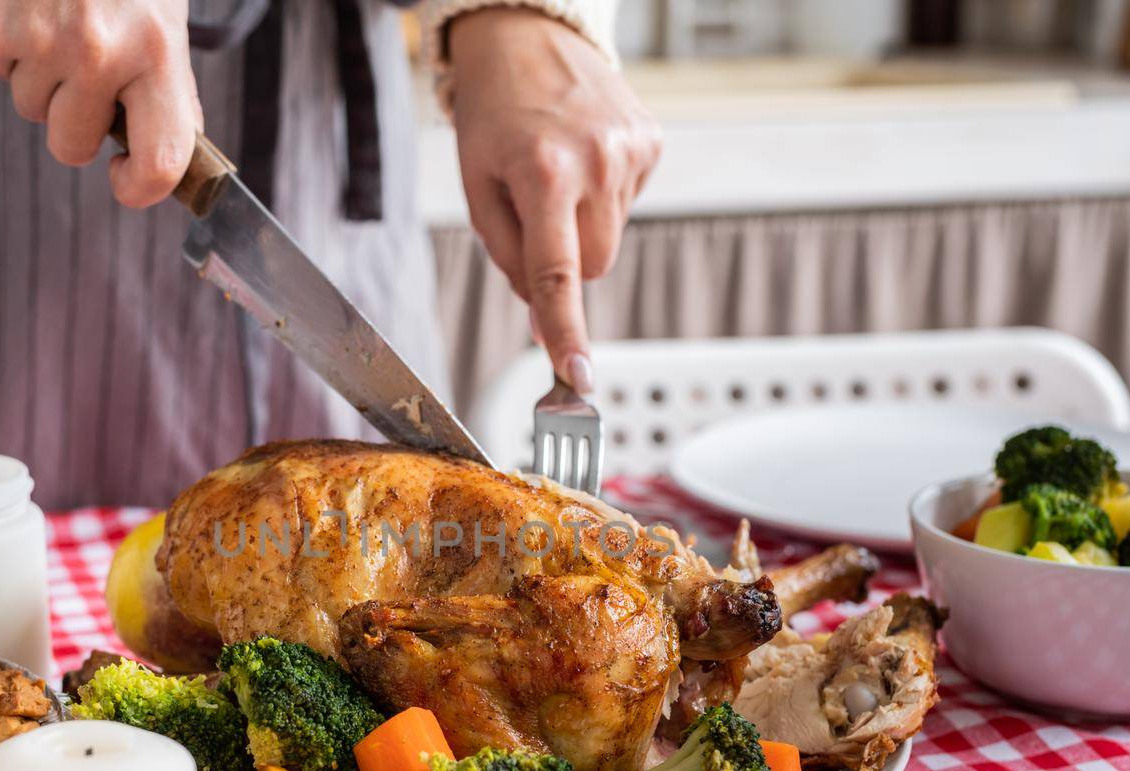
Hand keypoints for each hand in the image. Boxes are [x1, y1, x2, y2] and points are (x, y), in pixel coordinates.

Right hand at [0, 0, 200, 207]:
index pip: (159, 162)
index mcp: (158, 55)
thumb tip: (162, 159)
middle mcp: (100, 52)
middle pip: (71, 148)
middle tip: (89, 71)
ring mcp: (42, 38)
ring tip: (62, 23)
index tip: (125, 179)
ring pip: (29, 110)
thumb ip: (167, 90)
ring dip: (42, 79)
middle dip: (76, 121)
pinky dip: (9, 45)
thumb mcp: (166, 21)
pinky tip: (31, 8)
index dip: (140, 189)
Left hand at [449, 8, 659, 393]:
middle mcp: (596, 162)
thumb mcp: (478, 185)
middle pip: (592, 266)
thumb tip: (543, 308)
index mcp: (543, 174)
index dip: (565, 331)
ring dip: (582, 224)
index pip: (556, 274)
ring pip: (611, 237)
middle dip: (564, 262)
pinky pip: (627, 203)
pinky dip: (603, 195)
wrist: (529, 36)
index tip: (576, 375)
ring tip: (557, 171)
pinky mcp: (651, 142)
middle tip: (536, 217)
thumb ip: (508, 254)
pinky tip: (584, 157)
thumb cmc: (494, 115)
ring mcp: (631, 151)